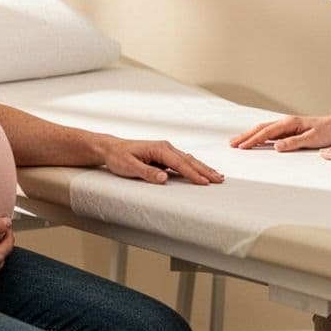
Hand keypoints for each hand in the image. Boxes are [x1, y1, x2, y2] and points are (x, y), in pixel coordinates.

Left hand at [102, 139, 224, 184]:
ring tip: (217, 176)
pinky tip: (202, 172)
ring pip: (189, 160)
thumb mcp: (129, 167)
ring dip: (203, 168)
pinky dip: (194, 167)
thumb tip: (164, 178)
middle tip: (219, 179)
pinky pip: (183, 162)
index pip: (180, 163)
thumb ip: (147, 173)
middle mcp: (166, 147)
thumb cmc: (118, 157)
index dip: (193, 174)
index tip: (204, 183)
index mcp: (159, 149)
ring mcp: (166, 151)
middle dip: (205, 170)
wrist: (111, 148)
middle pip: (190, 160)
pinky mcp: (164, 156)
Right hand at [230, 111, 330, 150]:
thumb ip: (294, 143)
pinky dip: (258, 137)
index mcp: (289, 123)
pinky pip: (269, 133)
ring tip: (237, 142)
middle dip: (245, 136)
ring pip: (263, 130)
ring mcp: (286, 126)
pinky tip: (252, 141)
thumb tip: (277, 147)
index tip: (242, 146)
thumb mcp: (312, 139)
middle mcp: (285, 122)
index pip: (267, 132)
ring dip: (249, 135)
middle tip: (231, 144)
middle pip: (260, 128)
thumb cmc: (326, 131)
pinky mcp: (288, 131)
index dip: (253, 139)